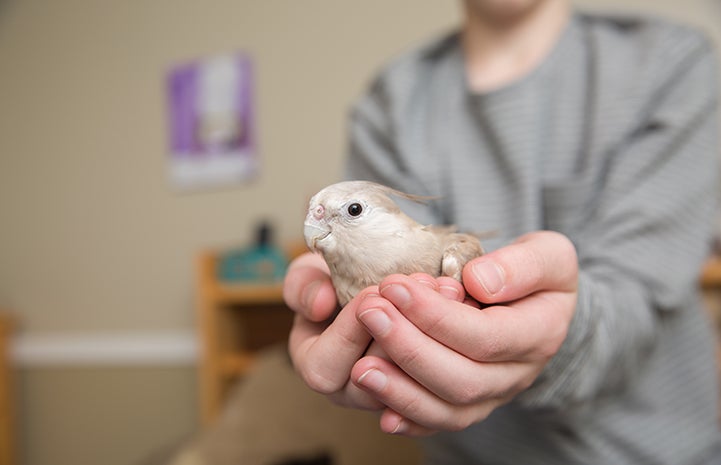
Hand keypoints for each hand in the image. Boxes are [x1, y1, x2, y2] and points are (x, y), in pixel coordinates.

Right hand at [284, 253, 466, 410]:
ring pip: (417, 388)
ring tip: (447, 288)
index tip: (373, 293)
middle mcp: (354, 390)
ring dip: (437, 335)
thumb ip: (303, 285)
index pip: (325, 370)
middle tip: (423, 284)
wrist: (376, 288)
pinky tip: (467, 306)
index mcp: (317, 366)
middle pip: (377, 384)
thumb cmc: (336, 281)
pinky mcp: (433, 391)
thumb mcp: (309, 274)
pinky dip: (463, 345)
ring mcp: (394, 395)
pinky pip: (450, 388)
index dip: (348, 333)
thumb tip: (321, 304)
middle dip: (403, 332)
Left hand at [350, 231, 577, 435]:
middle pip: (463, 380)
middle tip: (370, 312)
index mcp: (540, 334)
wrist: (534, 301)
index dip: (437, 316)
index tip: (396, 287)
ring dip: (401, 390)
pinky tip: (377, 403)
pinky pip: (438, 422)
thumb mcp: (546, 254)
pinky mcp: (467, 405)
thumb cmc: (532, 272)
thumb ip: (522, 265)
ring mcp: (492, 395)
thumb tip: (479, 282)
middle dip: (410, 348)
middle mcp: (517, 375)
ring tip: (361, 365)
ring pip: (448, 410)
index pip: (486, 336)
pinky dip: (406, 417)